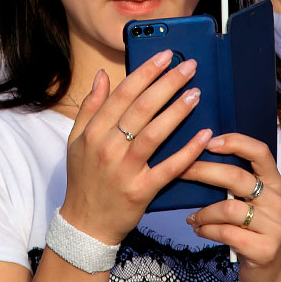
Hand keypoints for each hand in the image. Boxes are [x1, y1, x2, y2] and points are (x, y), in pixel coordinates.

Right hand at [59, 52, 209, 245]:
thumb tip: (103, 76)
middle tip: (189, 67)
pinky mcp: (141, 191)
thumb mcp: (77, 141)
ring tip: (196, 93)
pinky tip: (204, 135)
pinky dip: (187, 151)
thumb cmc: (84, 180)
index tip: (165, 56)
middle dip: (167, 83)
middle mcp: (108, 148)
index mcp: (93, 132)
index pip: (123, 94)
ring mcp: (125, 170)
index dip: (145, 72)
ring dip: (177, 111)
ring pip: (154, 134)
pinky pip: (169, 168)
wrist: (85, 225)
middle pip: (141, 108)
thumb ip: (90, 107)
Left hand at [181, 134, 280, 281]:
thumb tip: (198, 159)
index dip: (235, 142)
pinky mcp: (263, 250)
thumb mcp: (255, 205)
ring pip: (228, 207)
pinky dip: (206, 230)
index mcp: (275, 185)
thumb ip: (239, 185)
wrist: (276, 275)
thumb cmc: (257, 233)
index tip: (209, 140)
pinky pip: (226, 233)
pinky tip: (199, 230)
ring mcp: (273, 227)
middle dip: (203, 171)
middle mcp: (277, 202)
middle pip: (237, 177)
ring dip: (203, 212)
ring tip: (192, 218)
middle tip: (180, 171)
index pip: (260, 152)